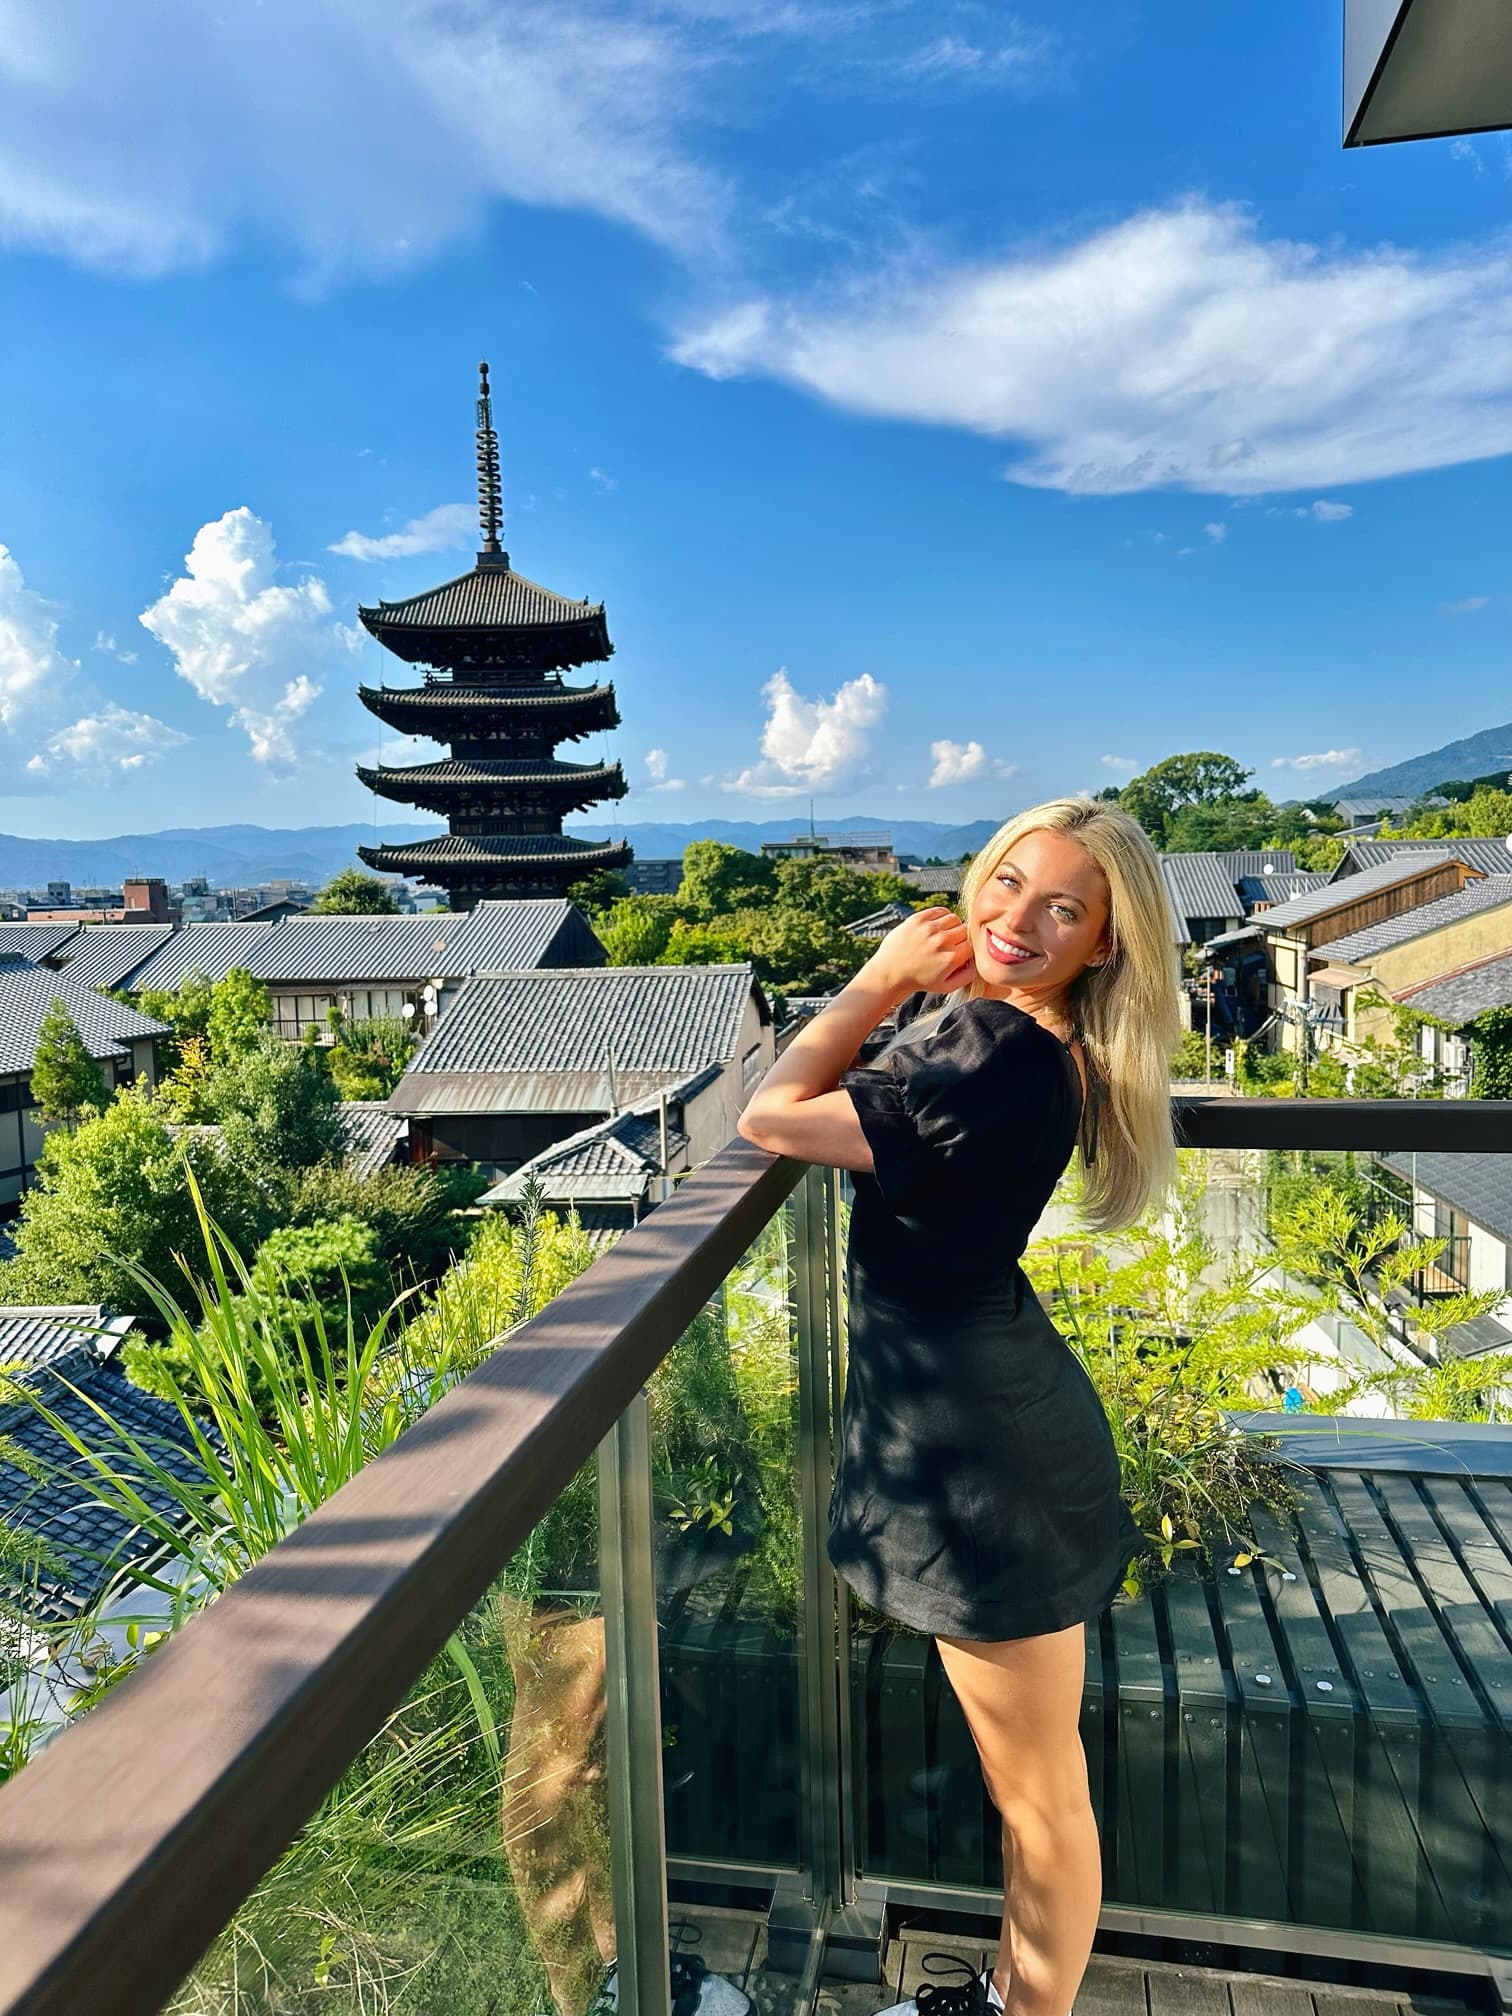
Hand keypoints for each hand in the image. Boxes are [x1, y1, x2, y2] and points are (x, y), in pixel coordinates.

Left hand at [858, 906, 974, 1000]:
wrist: (890, 972)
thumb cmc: (919, 980)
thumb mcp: (947, 986)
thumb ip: (968, 976)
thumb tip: (980, 962)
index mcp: (950, 958)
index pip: (972, 944)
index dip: (969, 948)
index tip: (962, 951)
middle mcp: (941, 942)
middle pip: (965, 930)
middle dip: (961, 937)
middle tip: (951, 944)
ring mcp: (929, 929)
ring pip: (955, 918)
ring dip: (952, 926)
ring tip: (944, 935)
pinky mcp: (918, 919)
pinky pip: (940, 911)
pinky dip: (942, 917)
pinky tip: (937, 926)